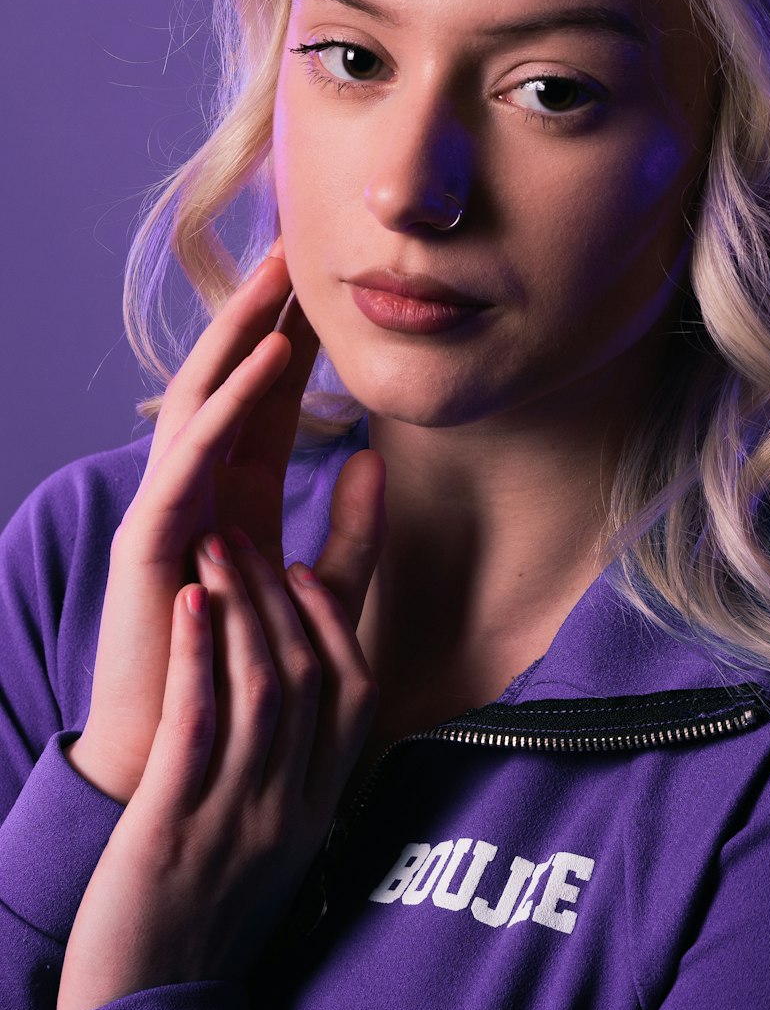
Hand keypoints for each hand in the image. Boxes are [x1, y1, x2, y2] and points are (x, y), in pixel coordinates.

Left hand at [56, 480, 383, 1009]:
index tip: (305, 573)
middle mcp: (290, 808)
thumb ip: (294, 781)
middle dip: (277, 596)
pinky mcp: (174, 825)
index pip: (356, 696)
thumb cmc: (204, 924)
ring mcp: (237, 816)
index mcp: (318, 812)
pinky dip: (199, 654)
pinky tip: (190, 604)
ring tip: (215, 547)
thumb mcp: (275, 853)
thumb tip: (304, 710)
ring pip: (262, 688)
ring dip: (240, 606)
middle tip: (243, 537)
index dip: (335, 624)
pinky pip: (198, 723)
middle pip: (308, 677)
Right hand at [66, 237, 321, 803]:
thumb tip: (382, 461)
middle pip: (225, 385)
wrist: (183, 761)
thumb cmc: (244, 679)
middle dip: (257, 317)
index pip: (263, 403)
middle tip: (293, 248)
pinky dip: (226, 405)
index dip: (293, 342)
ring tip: (276, 280)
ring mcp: (166, 510)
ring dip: (237, 338)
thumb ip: (354, 538)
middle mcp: (194, 492)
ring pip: (197, 403)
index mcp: (230, 499)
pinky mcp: (149, 540)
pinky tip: (265, 361)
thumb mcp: (316, 596)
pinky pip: (187, 457)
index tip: (331, 286)